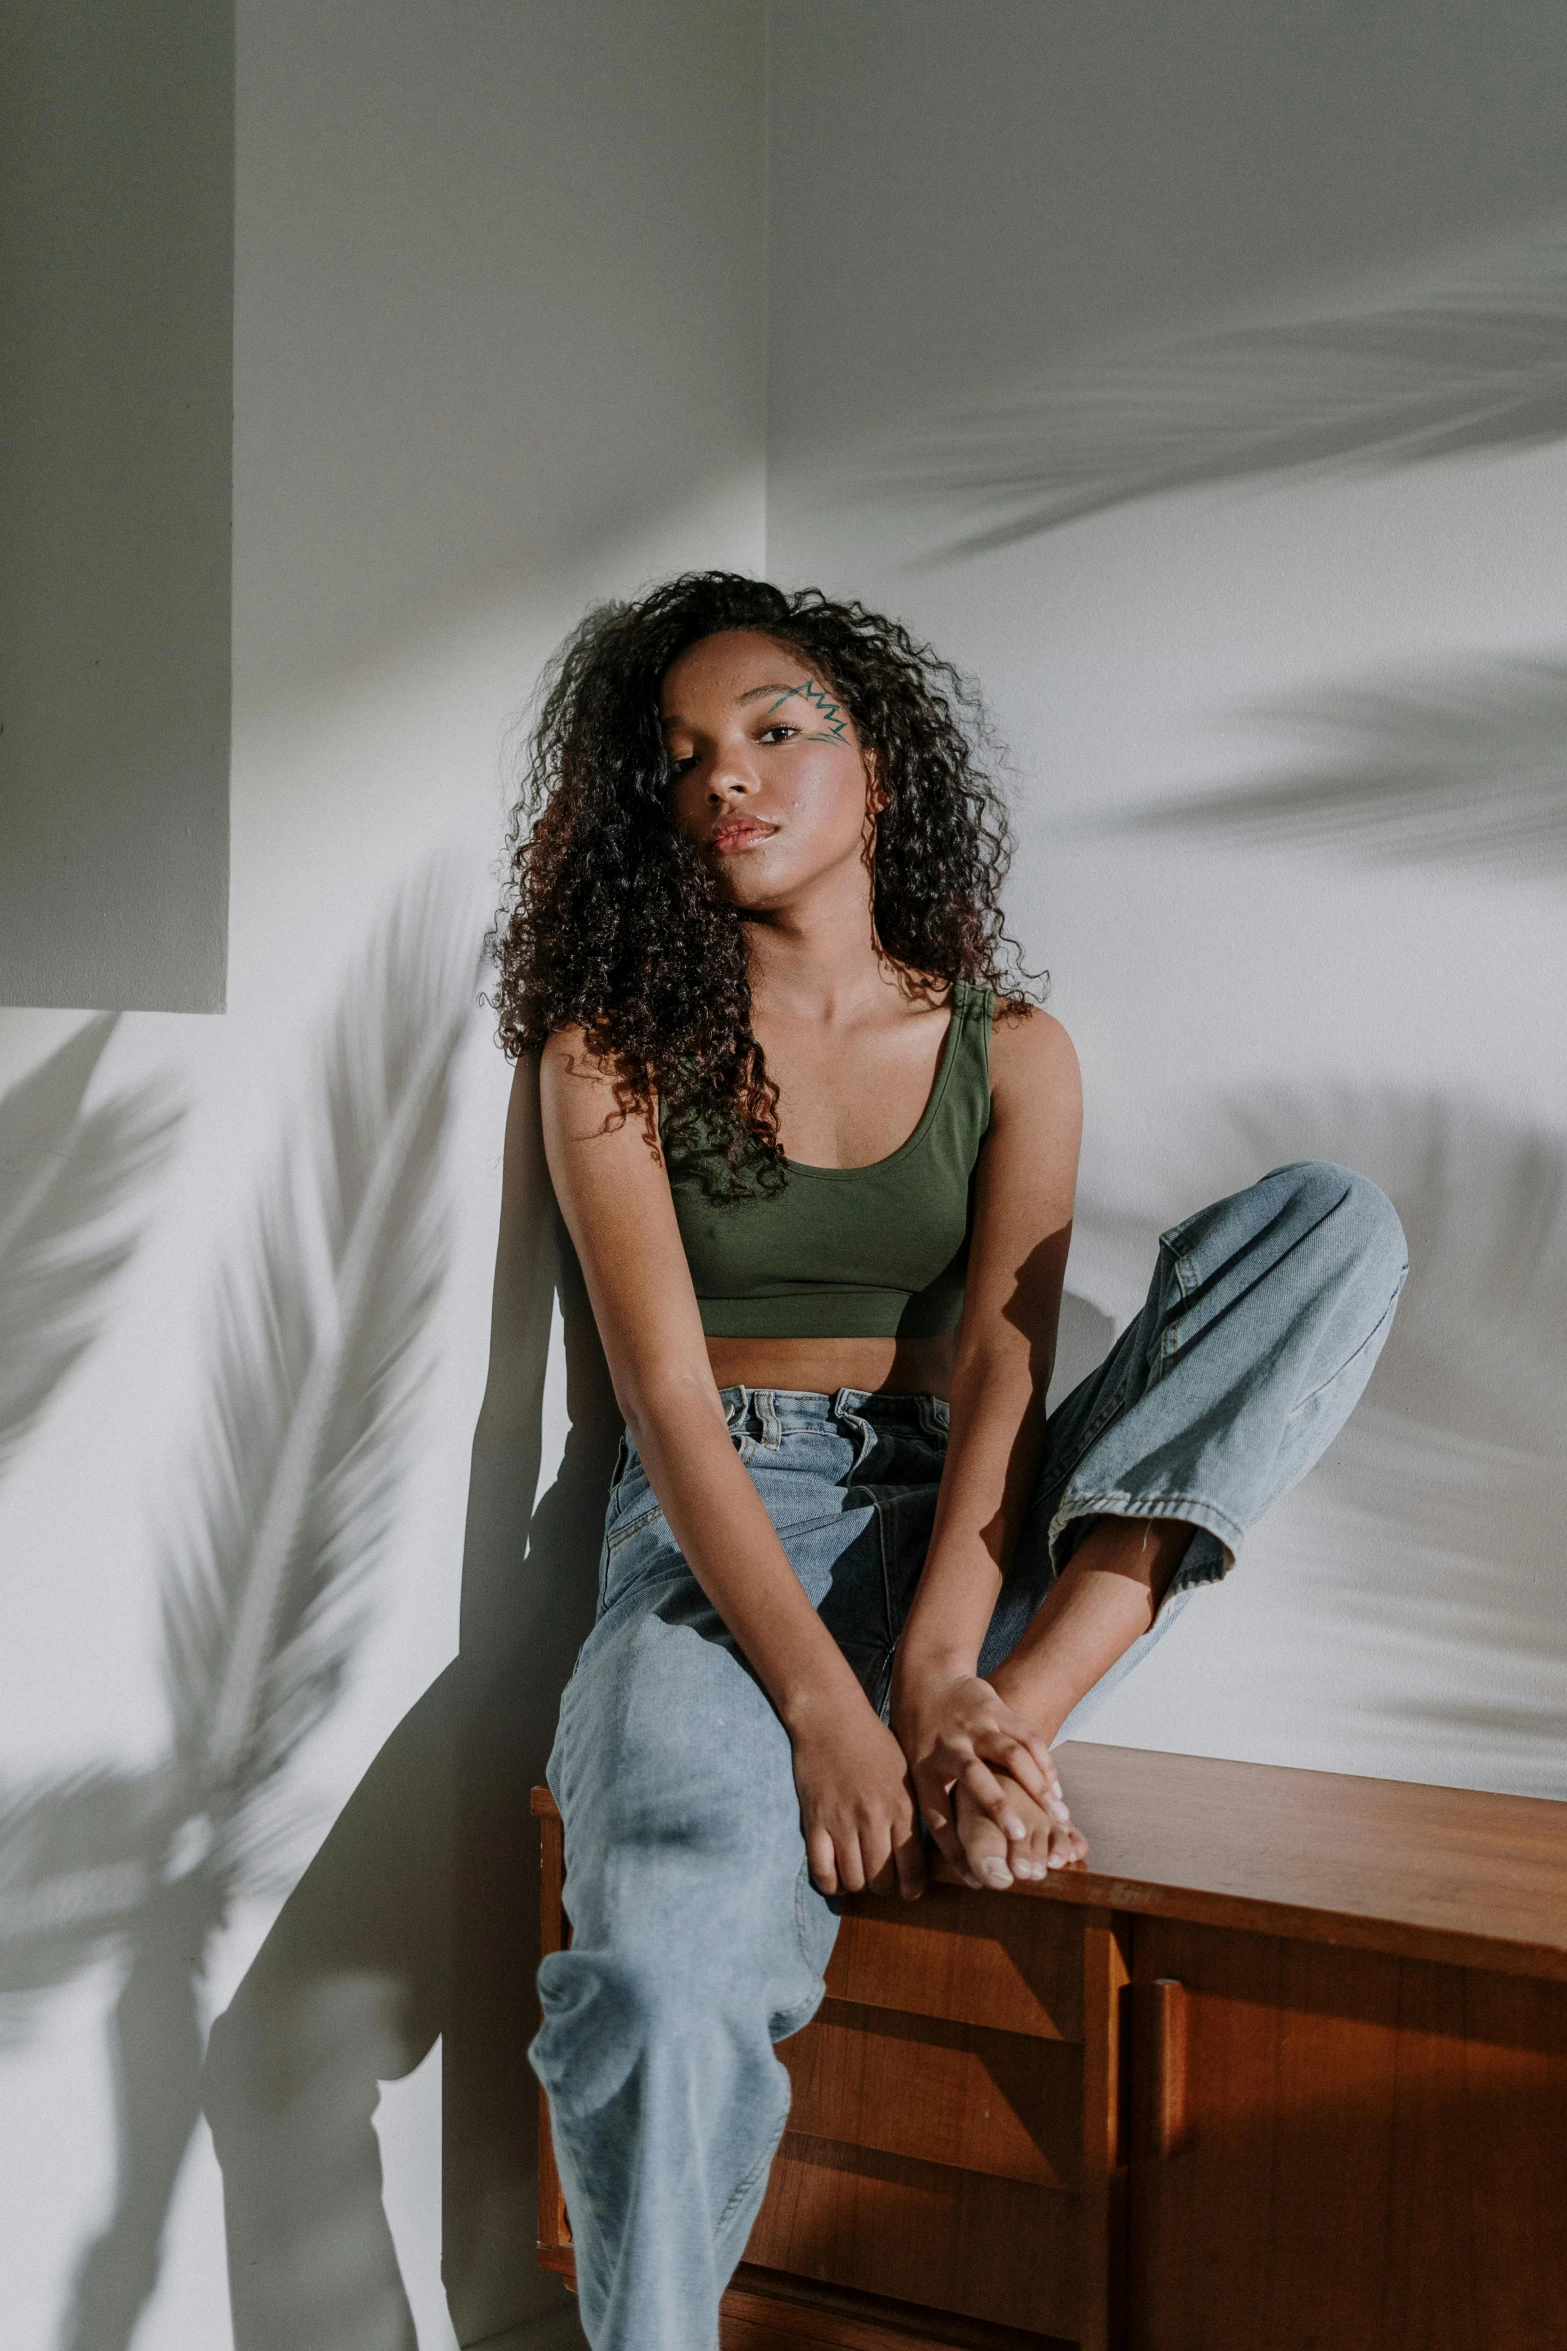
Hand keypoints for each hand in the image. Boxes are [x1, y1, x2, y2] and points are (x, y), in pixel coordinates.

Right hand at [788, 1693, 925, 1902]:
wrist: (832, 1718)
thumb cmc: (874, 1743)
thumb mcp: (907, 1775)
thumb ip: (913, 1814)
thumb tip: (921, 1853)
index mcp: (903, 1808)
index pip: (913, 1870)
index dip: (912, 1889)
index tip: (908, 1889)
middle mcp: (874, 1820)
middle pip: (882, 1883)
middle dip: (883, 1888)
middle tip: (880, 1878)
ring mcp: (842, 1822)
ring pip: (854, 1882)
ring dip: (857, 1884)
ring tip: (858, 1873)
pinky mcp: (815, 1822)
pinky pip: (822, 1872)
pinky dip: (830, 1883)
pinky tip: (835, 1876)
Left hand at [890, 1660, 1072, 1887]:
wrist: (928, 1679)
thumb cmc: (922, 1738)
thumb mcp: (913, 1770)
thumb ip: (933, 1807)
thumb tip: (943, 1861)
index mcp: (924, 1770)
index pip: (937, 1815)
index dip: (956, 1851)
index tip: (978, 1880)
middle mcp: (949, 1747)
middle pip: (974, 1779)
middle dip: (998, 1808)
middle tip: (1019, 1837)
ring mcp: (975, 1726)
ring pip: (1010, 1755)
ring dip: (1036, 1787)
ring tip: (1057, 1816)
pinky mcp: (997, 1709)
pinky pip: (1027, 1736)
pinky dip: (1045, 1763)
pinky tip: (1056, 1789)